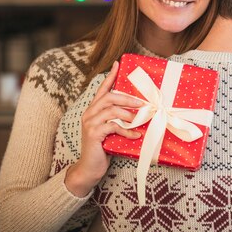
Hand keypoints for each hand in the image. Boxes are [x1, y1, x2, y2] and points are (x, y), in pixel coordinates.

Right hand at [65, 61, 143, 196]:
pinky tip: (136, 135)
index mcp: (94, 110)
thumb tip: (140, 113)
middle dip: (128, 98)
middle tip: (142, 103)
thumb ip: (120, 120)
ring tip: (140, 120)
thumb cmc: (104, 148)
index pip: (102, 89)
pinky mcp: (93, 134)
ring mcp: (90, 123)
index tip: (118, 64)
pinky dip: (127, 130)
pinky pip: (113, 126)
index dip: (110, 76)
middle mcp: (89, 113)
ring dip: (129, 114)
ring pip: (111, 110)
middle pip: (109, 97)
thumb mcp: (112, 131)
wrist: (90, 168)